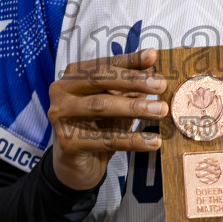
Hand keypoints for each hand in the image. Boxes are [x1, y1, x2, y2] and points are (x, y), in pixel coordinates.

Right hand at [47, 49, 166, 190]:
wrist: (77, 165)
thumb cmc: (98, 126)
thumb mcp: (114, 101)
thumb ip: (129, 82)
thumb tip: (153, 60)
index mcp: (72, 76)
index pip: (104, 64)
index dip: (129, 60)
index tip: (153, 57)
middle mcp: (61, 92)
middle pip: (100, 80)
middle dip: (133, 81)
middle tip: (160, 85)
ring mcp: (60, 117)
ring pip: (101, 106)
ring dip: (135, 107)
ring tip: (161, 110)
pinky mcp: (68, 143)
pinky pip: (106, 139)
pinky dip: (133, 140)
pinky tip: (153, 141)